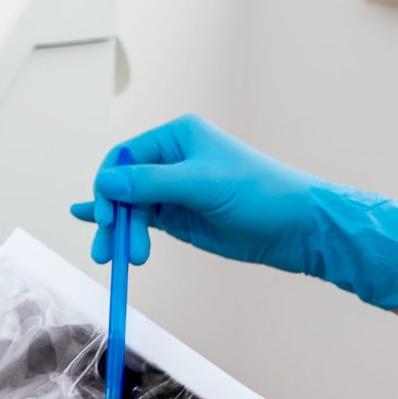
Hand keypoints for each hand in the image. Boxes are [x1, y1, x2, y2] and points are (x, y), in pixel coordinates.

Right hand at [67, 113, 397, 308]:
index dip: (107, 186)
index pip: (123, 157)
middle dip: (114, 218)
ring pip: (130, 208)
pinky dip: (123, 228)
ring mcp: (174, 189)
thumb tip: (105, 182)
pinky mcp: (180, 217)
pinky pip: (143, 220)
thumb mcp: (202, 185)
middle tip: (109, 252)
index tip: (106, 218)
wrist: (298, 226)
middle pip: (123, 186)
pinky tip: (99, 230)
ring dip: (120, 232)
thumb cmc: (259, 193)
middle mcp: (171, 159)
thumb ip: (151, 184)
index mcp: (177, 136)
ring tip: (119, 262)